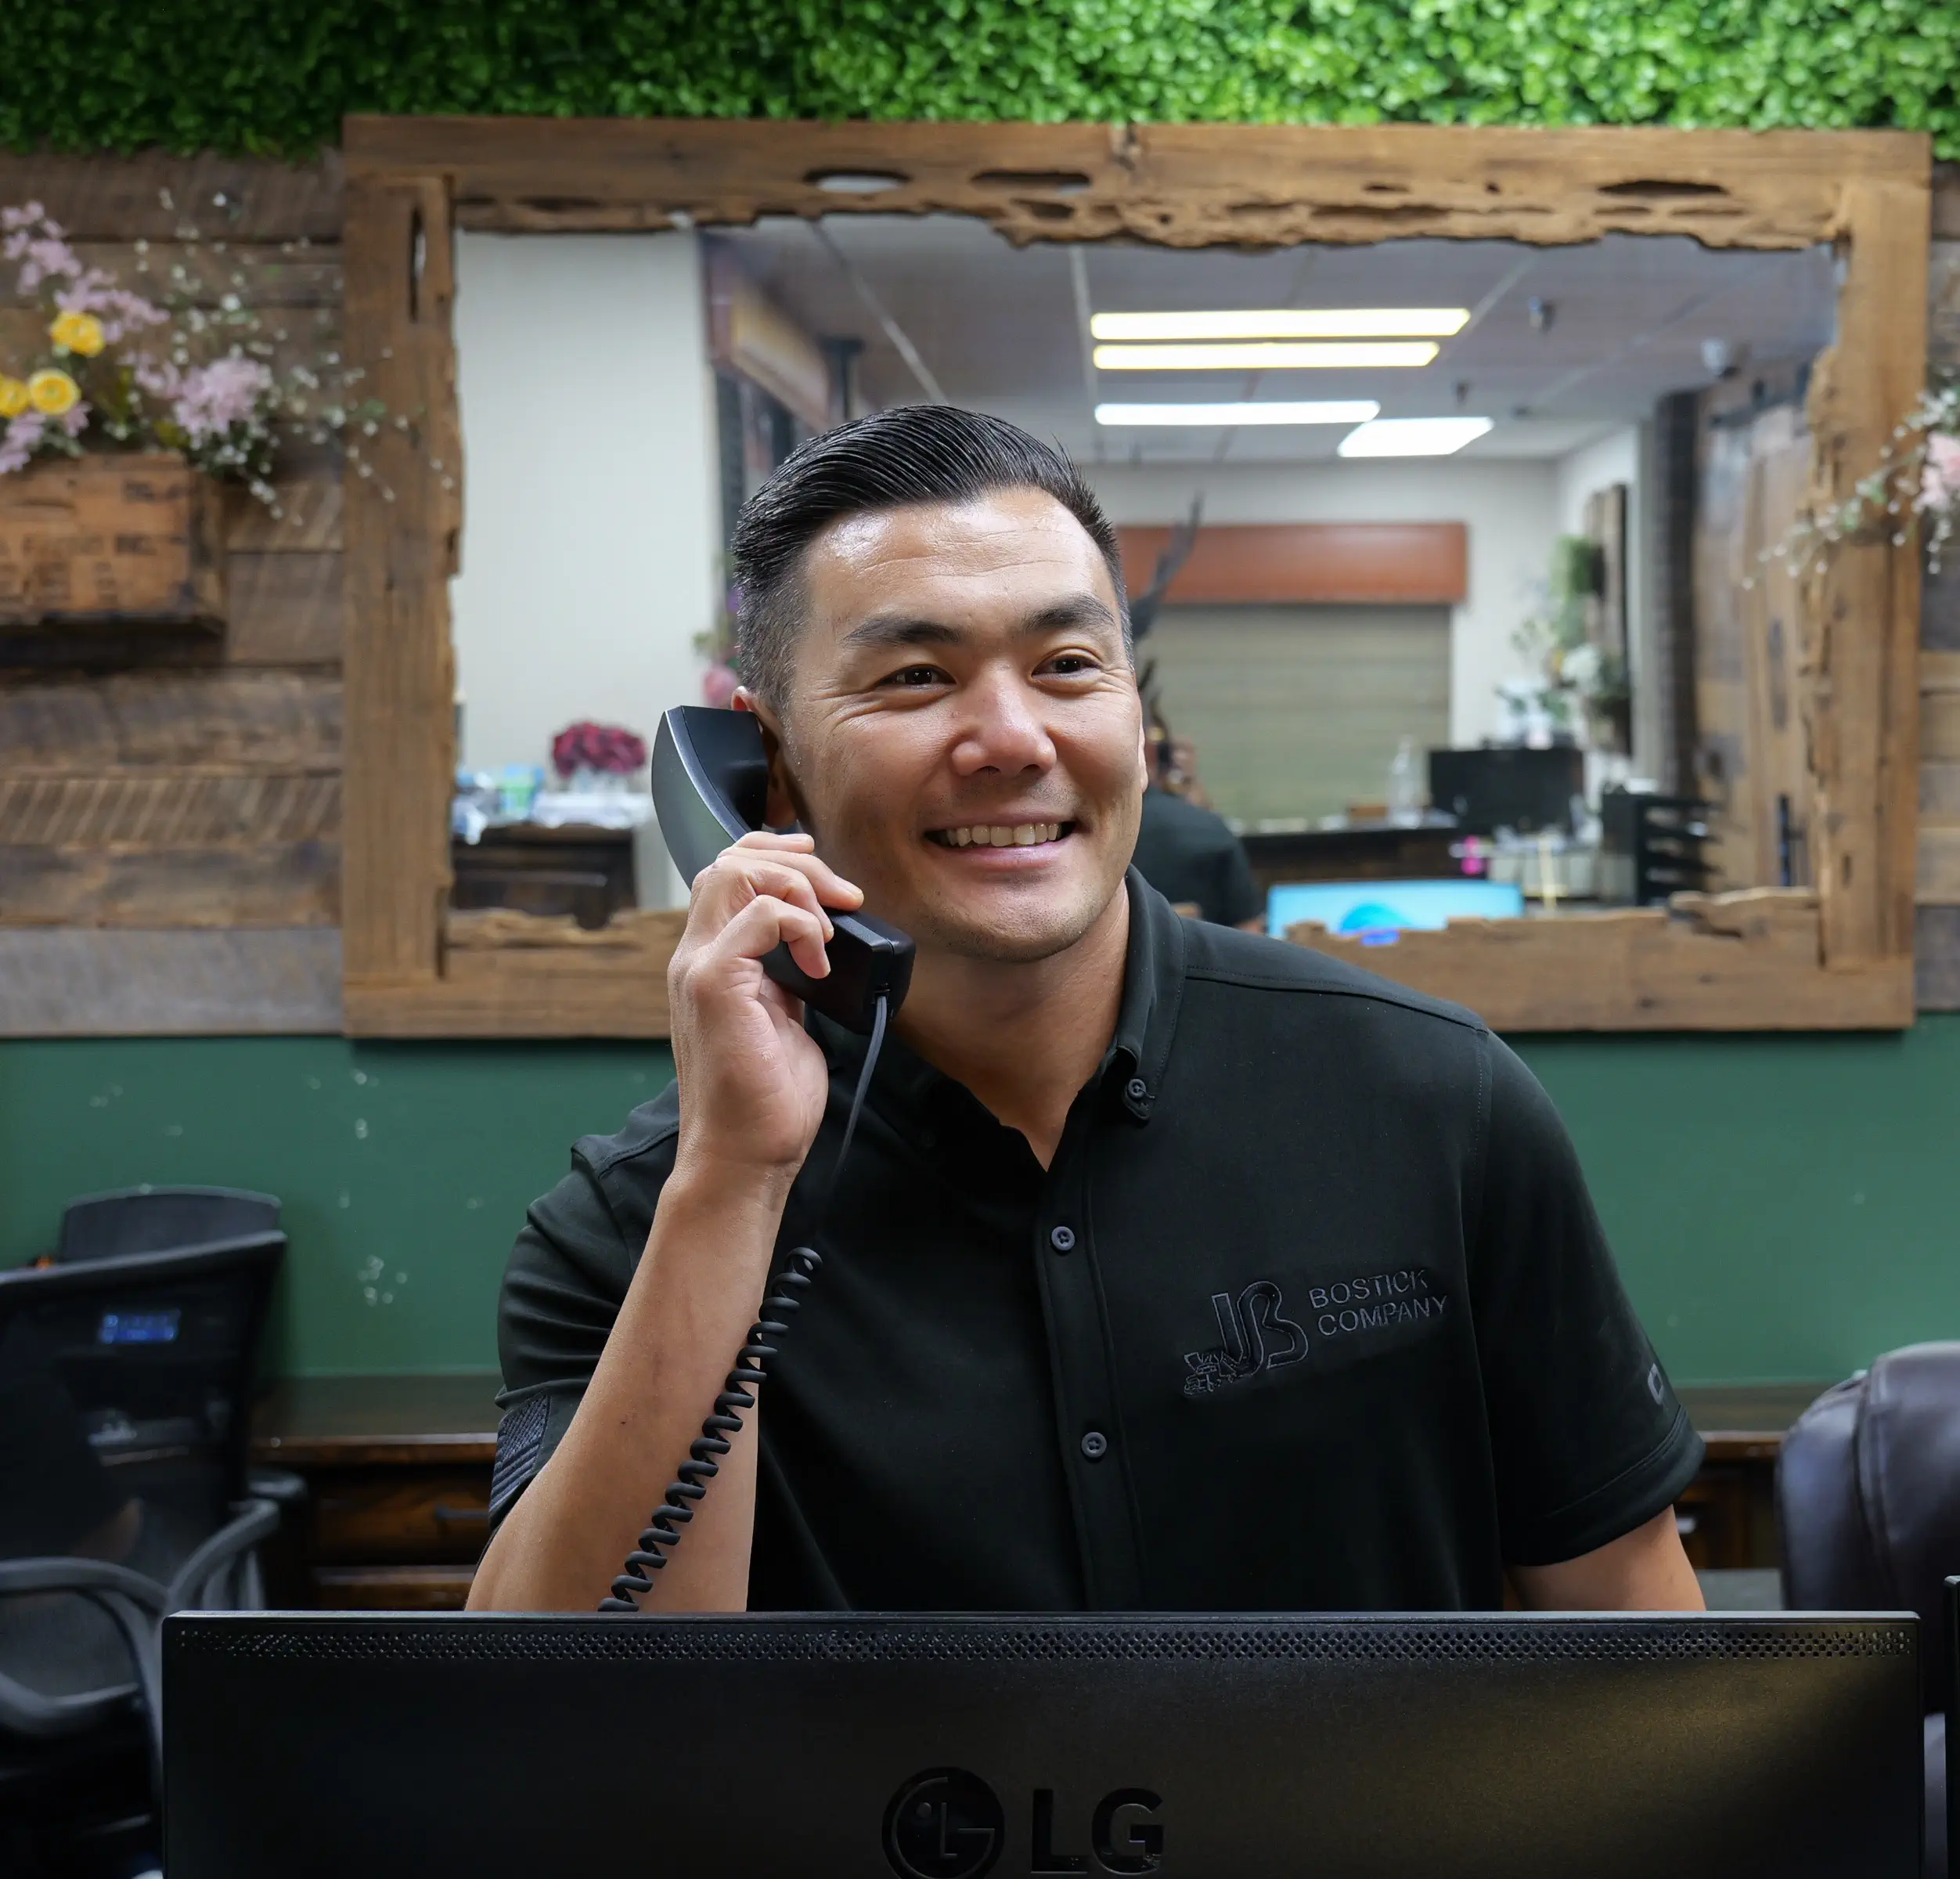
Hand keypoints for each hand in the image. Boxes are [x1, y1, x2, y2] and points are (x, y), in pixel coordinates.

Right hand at [667, 830, 863, 1183]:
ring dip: (799, 887)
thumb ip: (787, 977)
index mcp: (709, 963)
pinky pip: (760, 914)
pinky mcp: (716, 985)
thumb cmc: (767, 1102)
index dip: (775, 857)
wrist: (746, 1157)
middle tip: (842, 897)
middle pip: (728, 860)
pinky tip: (821, 962)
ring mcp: (700, 968)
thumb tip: (820, 948)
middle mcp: (694, 958)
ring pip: (735, 873)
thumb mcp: (784, 1019)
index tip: (826, 879)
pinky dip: (802, 924)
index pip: (726, 874)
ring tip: (831, 930)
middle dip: (795, 862)